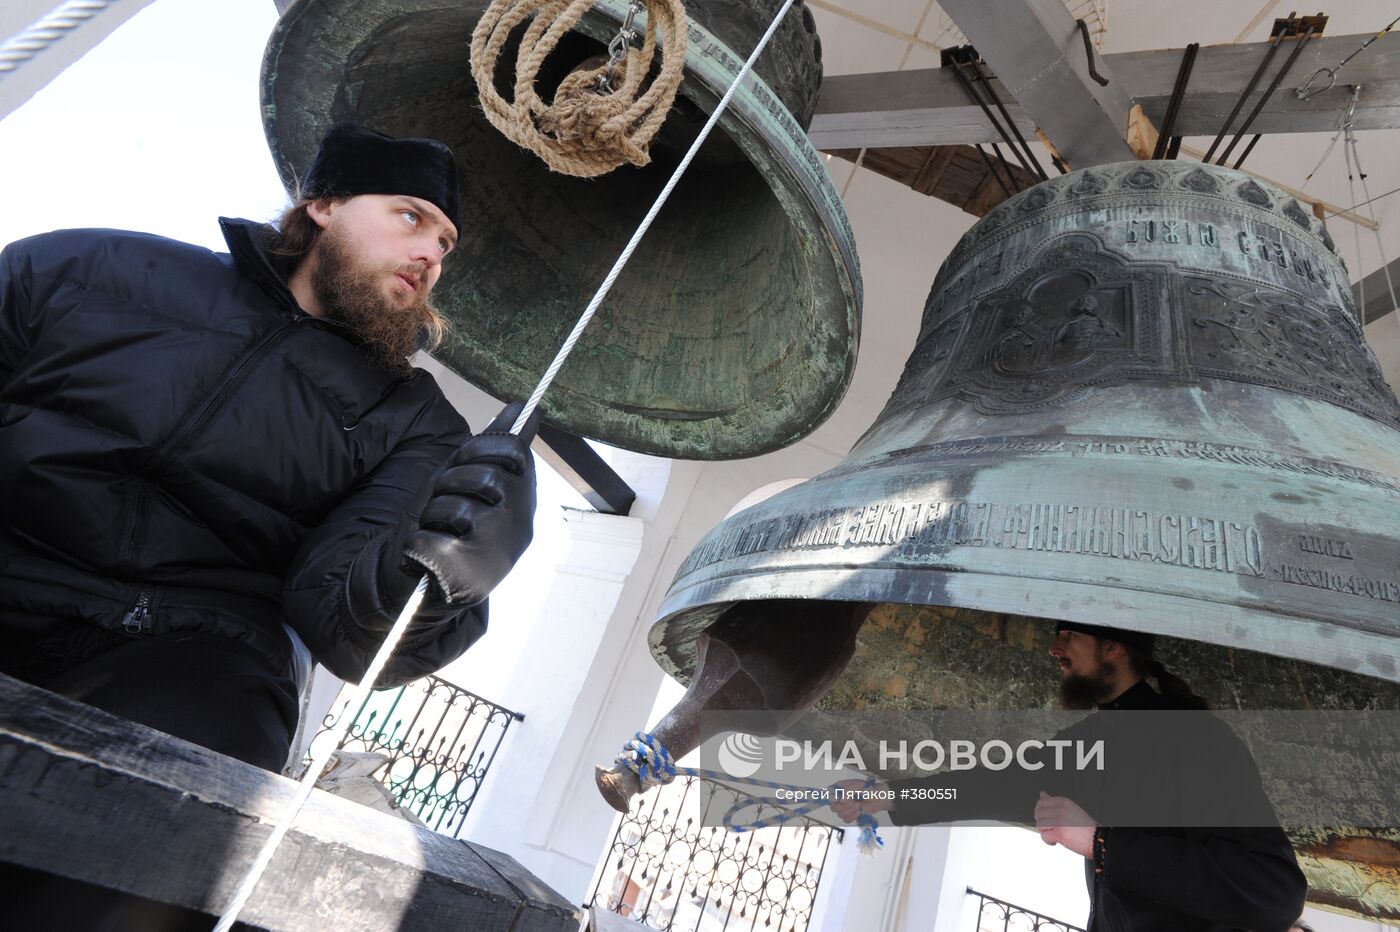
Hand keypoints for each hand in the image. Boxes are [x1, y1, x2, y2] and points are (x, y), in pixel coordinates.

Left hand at [402, 401, 538, 606]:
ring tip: (438, 530)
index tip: (463, 461)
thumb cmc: (452, 526)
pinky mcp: (467, 577)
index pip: (515, 451)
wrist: (430, 586)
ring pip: (458, 507)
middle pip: (486, 476)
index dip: (480, 448)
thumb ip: (496, 446)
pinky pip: (430, 540)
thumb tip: (522, 405)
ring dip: (433, 514)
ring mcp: (498, 552)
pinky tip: (427, 554)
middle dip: (451, 481)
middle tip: (446, 500)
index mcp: (523, 500)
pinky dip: (417, 544)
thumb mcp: (471, 481)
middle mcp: (520, 527)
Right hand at [829, 779, 891, 823]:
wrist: (878, 798)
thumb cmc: (868, 789)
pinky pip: (846, 820)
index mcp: (840, 788)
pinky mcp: (849, 814)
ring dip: (851, 811)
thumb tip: (841, 800)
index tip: (840, 801)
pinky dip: (853, 817)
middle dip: (845, 807)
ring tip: (859, 806)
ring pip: (840, 815)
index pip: (828, 793)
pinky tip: (859, 812)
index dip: (832, 799)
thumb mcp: (858, 786)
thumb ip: (848, 791)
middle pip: (834, 807)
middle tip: (854, 802)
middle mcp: (840, 798)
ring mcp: (844, 807)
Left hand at [1035, 791, 1095, 857]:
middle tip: (1054, 828)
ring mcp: (1059, 821)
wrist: (1097, 839)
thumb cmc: (1085, 826)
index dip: (1042, 814)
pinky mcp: (1059, 833)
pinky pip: (1044, 836)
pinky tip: (1057, 840)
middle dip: (1043, 823)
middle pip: (1038, 815)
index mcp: (1062, 802)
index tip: (1048, 819)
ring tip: (1056, 834)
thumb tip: (1042, 794)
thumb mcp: (1070, 809)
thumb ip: (1054, 802)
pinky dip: (1049, 841)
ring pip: (1039, 826)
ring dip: (1046, 832)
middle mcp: (1060, 809)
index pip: (1040, 803)